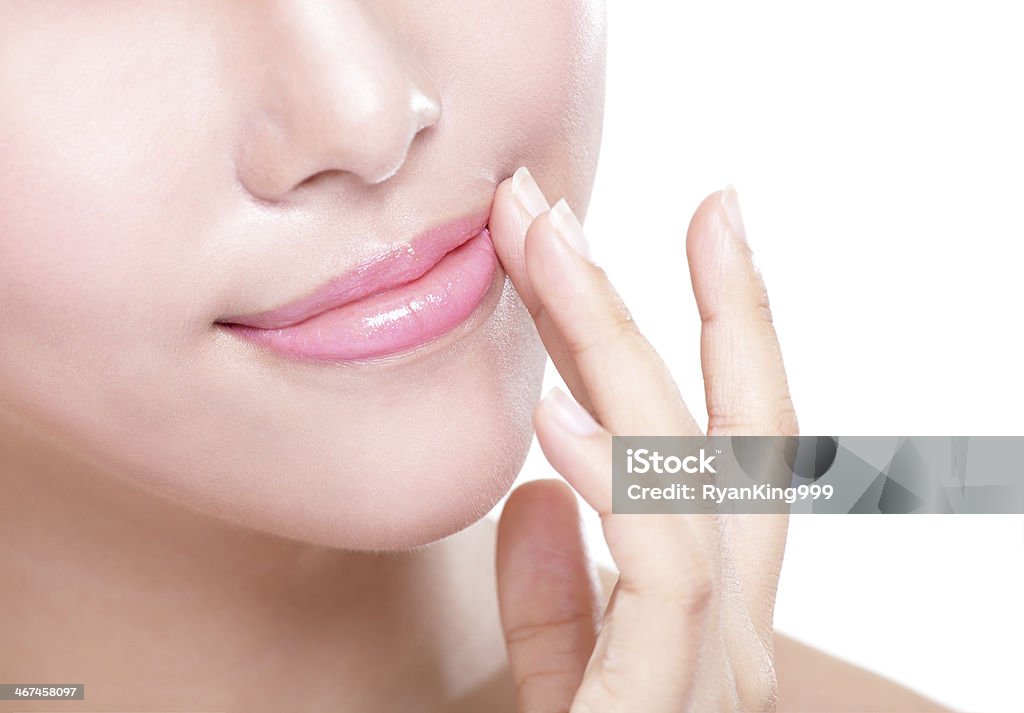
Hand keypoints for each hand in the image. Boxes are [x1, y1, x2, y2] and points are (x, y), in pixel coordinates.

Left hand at [490, 168, 797, 711]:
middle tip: (624, 199)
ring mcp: (713, 682)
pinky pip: (659, 589)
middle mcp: (730, 642)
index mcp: (703, 621)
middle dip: (682, 307)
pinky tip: (565, 420)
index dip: (729, 332)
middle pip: (734, 444)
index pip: (732, 452)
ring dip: (618, 354)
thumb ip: (557, 610)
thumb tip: (539, 499)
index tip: (706, 231)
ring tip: (553, 253)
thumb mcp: (555, 693)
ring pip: (695, 486)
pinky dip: (628, 492)